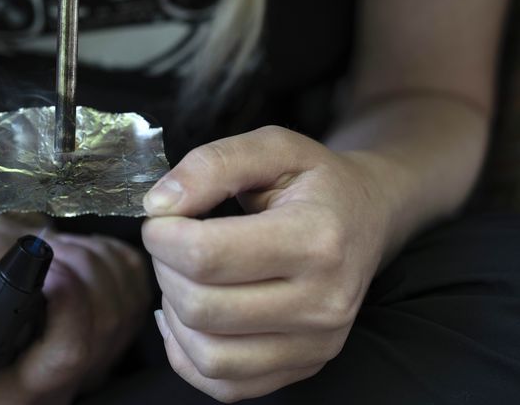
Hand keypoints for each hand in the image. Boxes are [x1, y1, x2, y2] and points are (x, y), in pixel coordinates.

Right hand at [0, 216, 149, 404]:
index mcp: (24, 389)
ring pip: (124, 299)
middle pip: (106, 322)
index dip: (67, 301)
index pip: (70, 354)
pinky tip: (78, 257)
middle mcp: (70, 381)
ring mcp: (104, 353)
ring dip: (92, 259)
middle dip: (79, 270)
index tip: (46, 268)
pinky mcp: (127, 320)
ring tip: (57, 253)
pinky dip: (109, 256)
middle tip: (49, 250)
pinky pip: (135, 282)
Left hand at [142, 126, 392, 401]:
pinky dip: (188, 353)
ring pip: (208, 355)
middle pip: (201, 307)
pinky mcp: (304, 367)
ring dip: (174, 313)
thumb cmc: (316, 181)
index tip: (161, 217)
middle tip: (170, 242)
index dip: (162, 235)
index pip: (207, 256)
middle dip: (164, 269)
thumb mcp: (273, 147)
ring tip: (183, 276)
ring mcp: (316, 344)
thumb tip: (158, 204)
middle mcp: (323, 303)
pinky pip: (223, 384)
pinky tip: (188, 316)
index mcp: (316, 239)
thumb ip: (212, 164)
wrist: (368, 217)